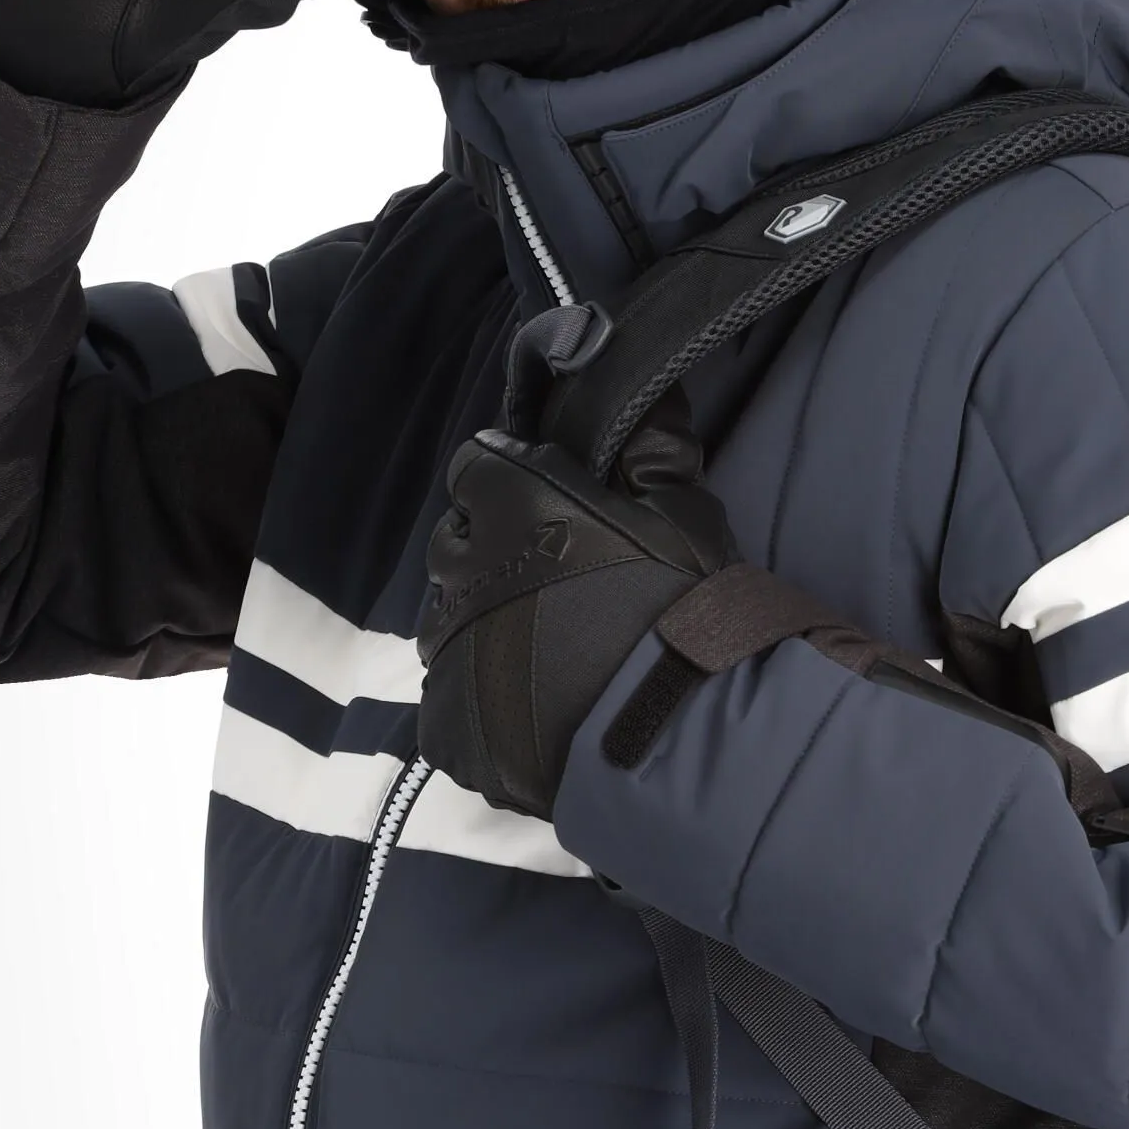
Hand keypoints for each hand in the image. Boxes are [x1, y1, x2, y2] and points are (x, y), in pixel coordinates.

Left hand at [417, 409, 735, 820]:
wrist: (668, 734)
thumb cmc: (677, 607)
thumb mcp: (684, 512)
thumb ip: (653, 448)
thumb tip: (649, 395)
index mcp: (507, 503)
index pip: (472, 467)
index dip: (507, 482)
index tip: (545, 507)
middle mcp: (459, 568)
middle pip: (455, 544)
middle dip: (491, 550)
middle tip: (552, 581)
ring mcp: (446, 649)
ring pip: (447, 619)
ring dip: (482, 622)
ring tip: (543, 649)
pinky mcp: (444, 721)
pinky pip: (449, 695)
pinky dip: (481, 695)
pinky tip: (532, 702)